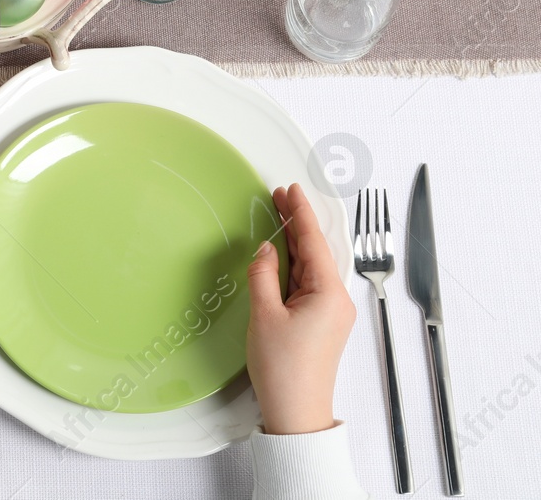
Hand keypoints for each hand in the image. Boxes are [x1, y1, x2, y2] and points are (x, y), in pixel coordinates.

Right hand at [246, 183, 356, 434]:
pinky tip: (283, 254)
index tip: (290, 190)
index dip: (300, 214)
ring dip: (295, 243)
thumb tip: (266, 249)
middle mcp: (336, 299)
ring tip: (279, 218)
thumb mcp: (264, 314)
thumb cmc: (282, 367)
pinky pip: (309, 282)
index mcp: (328, 293)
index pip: (313, 242)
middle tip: (280, 197)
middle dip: (298, 223)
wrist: (296, 411)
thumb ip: (263, 274)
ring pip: (313, 266)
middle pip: (317, 251)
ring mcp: (331, 312)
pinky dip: (295, 263)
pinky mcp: (322, 322)